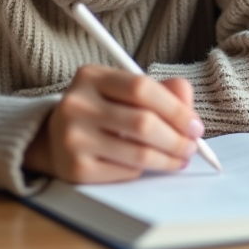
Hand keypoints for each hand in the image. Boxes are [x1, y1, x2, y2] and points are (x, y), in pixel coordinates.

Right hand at [23, 64, 204, 182]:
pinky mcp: (75, 169)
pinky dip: (144, 170)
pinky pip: (126, 172)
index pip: (142, 88)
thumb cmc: (101, 111)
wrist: (52, 139)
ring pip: (138, 153)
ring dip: (168, 159)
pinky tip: (146, 165)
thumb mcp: (124, 90)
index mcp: (91, 77)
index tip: (195, 125)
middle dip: (177, 138)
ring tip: (180, 158)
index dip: (176, 109)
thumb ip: (162, 92)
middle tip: (192, 146)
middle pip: (143, 123)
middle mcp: (77, 105)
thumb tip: (190, 112)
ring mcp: (73, 138)